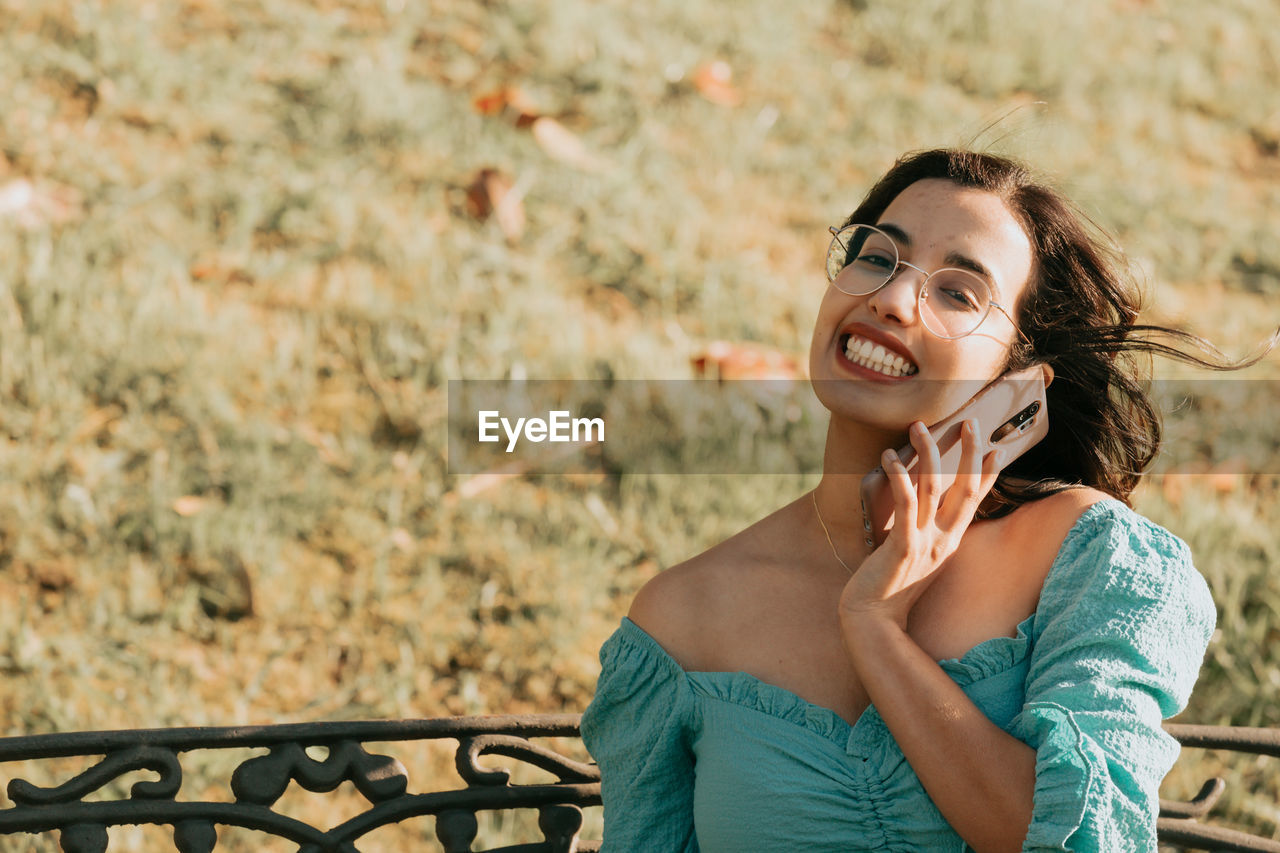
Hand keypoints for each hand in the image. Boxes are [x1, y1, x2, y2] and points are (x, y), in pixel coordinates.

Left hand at [838, 418, 1003, 630]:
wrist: (873, 619)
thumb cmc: (888, 586)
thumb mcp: (914, 556)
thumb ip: (921, 532)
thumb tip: (917, 506)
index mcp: (948, 542)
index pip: (974, 502)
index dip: (987, 475)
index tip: (997, 449)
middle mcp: (943, 541)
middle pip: (965, 490)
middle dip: (970, 454)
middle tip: (971, 423)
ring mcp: (925, 543)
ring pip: (933, 488)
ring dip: (928, 453)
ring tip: (919, 427)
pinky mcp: (903, 546)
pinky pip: (905, 503)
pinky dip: (899, 476)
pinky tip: (889, 457)